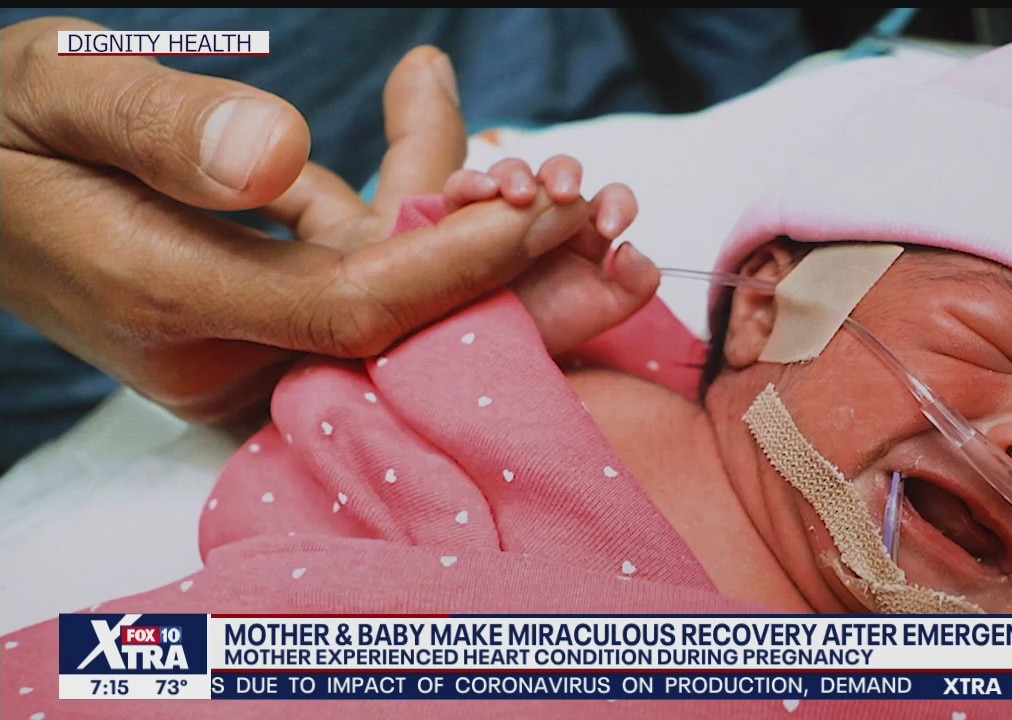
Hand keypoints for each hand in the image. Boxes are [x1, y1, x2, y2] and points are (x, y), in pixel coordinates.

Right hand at [1, 18, 596, 426]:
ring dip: (483, 238)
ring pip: (394, 297)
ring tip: (573, 179)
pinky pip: (361, 270)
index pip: (348, 307)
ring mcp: (247, 342)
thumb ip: (157, 126)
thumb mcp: (54, 93)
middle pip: (401, 327)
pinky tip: (437, 108)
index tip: (541, 212)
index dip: (452, 266)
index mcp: (169, 303)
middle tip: (609, 212)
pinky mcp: (262, 318)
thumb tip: (273, 156)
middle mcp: (221, 347)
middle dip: (512, 274)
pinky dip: (414, 208)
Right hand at [442, 156, 658, 355]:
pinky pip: (464, 187)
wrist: (498, 350)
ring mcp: (505, 213)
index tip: (610, 230)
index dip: (617, 205)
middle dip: (564, 174)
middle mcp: (547, 214)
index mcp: (586, 231)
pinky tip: (485, 192)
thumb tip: (628, 247)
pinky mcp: (465, 217)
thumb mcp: (606, 311)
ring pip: (513, 172)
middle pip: (561, 172)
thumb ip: (638, 283)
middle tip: (564, 194)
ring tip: (520, 197)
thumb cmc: (553, 326)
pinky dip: (472, 182)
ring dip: (517, 175)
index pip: (611, 199)